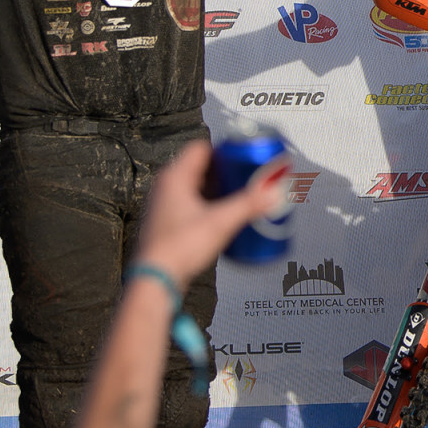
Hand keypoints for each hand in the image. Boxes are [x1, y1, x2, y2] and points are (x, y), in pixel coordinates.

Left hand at [131, 141, 285, 287]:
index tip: (244, 156)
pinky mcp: (169, 223)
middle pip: (202, 168)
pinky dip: (210, 205)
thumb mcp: (221, 222)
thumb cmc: (175, 250)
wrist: (156, 279)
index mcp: (174, 178)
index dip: (226, 150)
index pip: (202, 148)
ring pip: (197, 187)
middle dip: (227, 172)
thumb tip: (272, 192)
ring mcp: (165, 205)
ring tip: (242, 196)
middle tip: (249, 177)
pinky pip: (193, 205)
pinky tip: (224, 217)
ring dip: (220, 189)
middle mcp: (166, 188)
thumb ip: (250, 205)